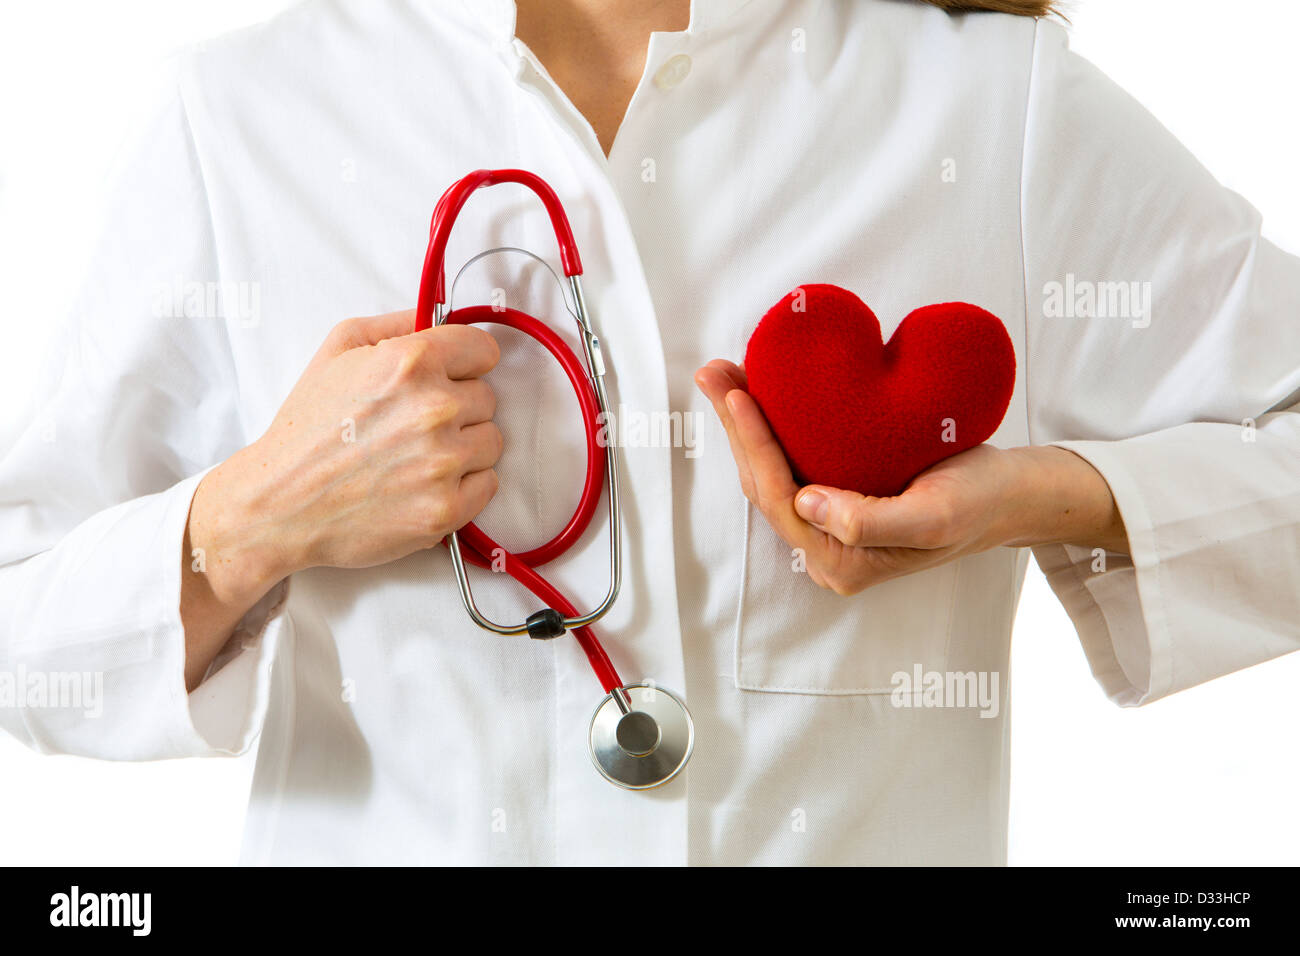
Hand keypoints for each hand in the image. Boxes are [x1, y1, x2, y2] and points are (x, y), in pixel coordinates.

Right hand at [181, 310, 501, 687]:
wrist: (280, 504)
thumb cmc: (307, 427)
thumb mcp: (338, 349)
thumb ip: (397, 324)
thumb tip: (440, 317)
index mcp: (411, 362)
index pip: (484, 350)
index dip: (465, 363)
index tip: (450, 376)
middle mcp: (434, 409)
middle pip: (487, 398)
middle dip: (457, 407)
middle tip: (414, 424)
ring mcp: (443, 462)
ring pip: (491, 441)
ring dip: (463, 446)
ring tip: (417, 454)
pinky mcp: (446, 508)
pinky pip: (488, 483)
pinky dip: (464, 485)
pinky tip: (424, 482)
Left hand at [695, 359, 1126, 595]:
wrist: (1012, 496)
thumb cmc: (980, 502)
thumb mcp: (934, 515)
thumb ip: (868, 522)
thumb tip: (805, 502)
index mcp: (841, 562)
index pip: (778, 498)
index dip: (753, 445)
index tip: (737, 394)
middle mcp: (825, 551)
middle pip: (764, 485)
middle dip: (736, 427)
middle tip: (712, 371)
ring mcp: (829, 529)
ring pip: (772, 473)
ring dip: (746, 425)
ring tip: (725, 375)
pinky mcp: (837, 503)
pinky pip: (793, 464)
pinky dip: (772, 428)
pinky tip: (761, 394)